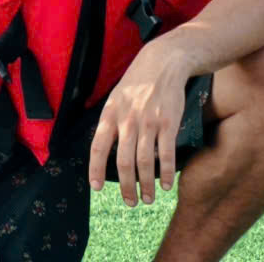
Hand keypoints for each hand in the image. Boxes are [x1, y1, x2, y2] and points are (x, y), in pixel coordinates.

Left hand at [88, 37, 191, 205]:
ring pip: (144, 162)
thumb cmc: (137, 83)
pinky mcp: (168, 122)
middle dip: (126, 187)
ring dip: (146, 185)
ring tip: (148, 199)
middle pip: (123, 161)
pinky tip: (167, 185)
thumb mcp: (116, 98)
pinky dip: (166, 173)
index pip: (97, 147)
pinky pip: (166, 154)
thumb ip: (111, 122)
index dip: (95, 170)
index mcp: (110, 114)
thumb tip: (105, 150)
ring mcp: (148, 122)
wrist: (163, 62)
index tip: (96, 188)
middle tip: (130, 202)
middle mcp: (127, 120)